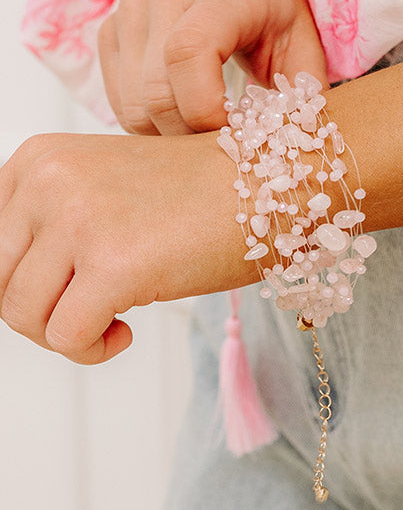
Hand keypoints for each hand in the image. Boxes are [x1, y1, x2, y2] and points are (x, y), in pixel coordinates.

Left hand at [0, 132, 251, 363]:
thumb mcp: (104, 190)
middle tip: (87, 312)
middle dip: (39, 312)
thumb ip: (50, 224)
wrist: (270, 185)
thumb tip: (11, 292)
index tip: (63, 290)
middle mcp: (49, 181)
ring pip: (23, 315)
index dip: (23, 282)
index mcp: (38, 159)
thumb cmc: (198, 195)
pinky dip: (92, 350)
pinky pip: (67, 338)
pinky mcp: (113, 264)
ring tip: (111, 321)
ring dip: (65, 333)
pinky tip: (125, 332)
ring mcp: (79, 219)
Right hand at [98, 0, 327, 135]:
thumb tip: (295, 144)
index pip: (187, 55)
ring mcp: (128, 12)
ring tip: (204, 126)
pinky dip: (150, 123)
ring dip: (168, 135)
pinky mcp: (108, 32)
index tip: (235, 133)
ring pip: (132, 108)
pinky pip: (120, 104)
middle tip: (223, 143)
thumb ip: (304, 91)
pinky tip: (181, 111)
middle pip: (155, 95)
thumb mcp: (303, 40)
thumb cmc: (268, 5)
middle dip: (189, 137)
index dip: (205, 111)